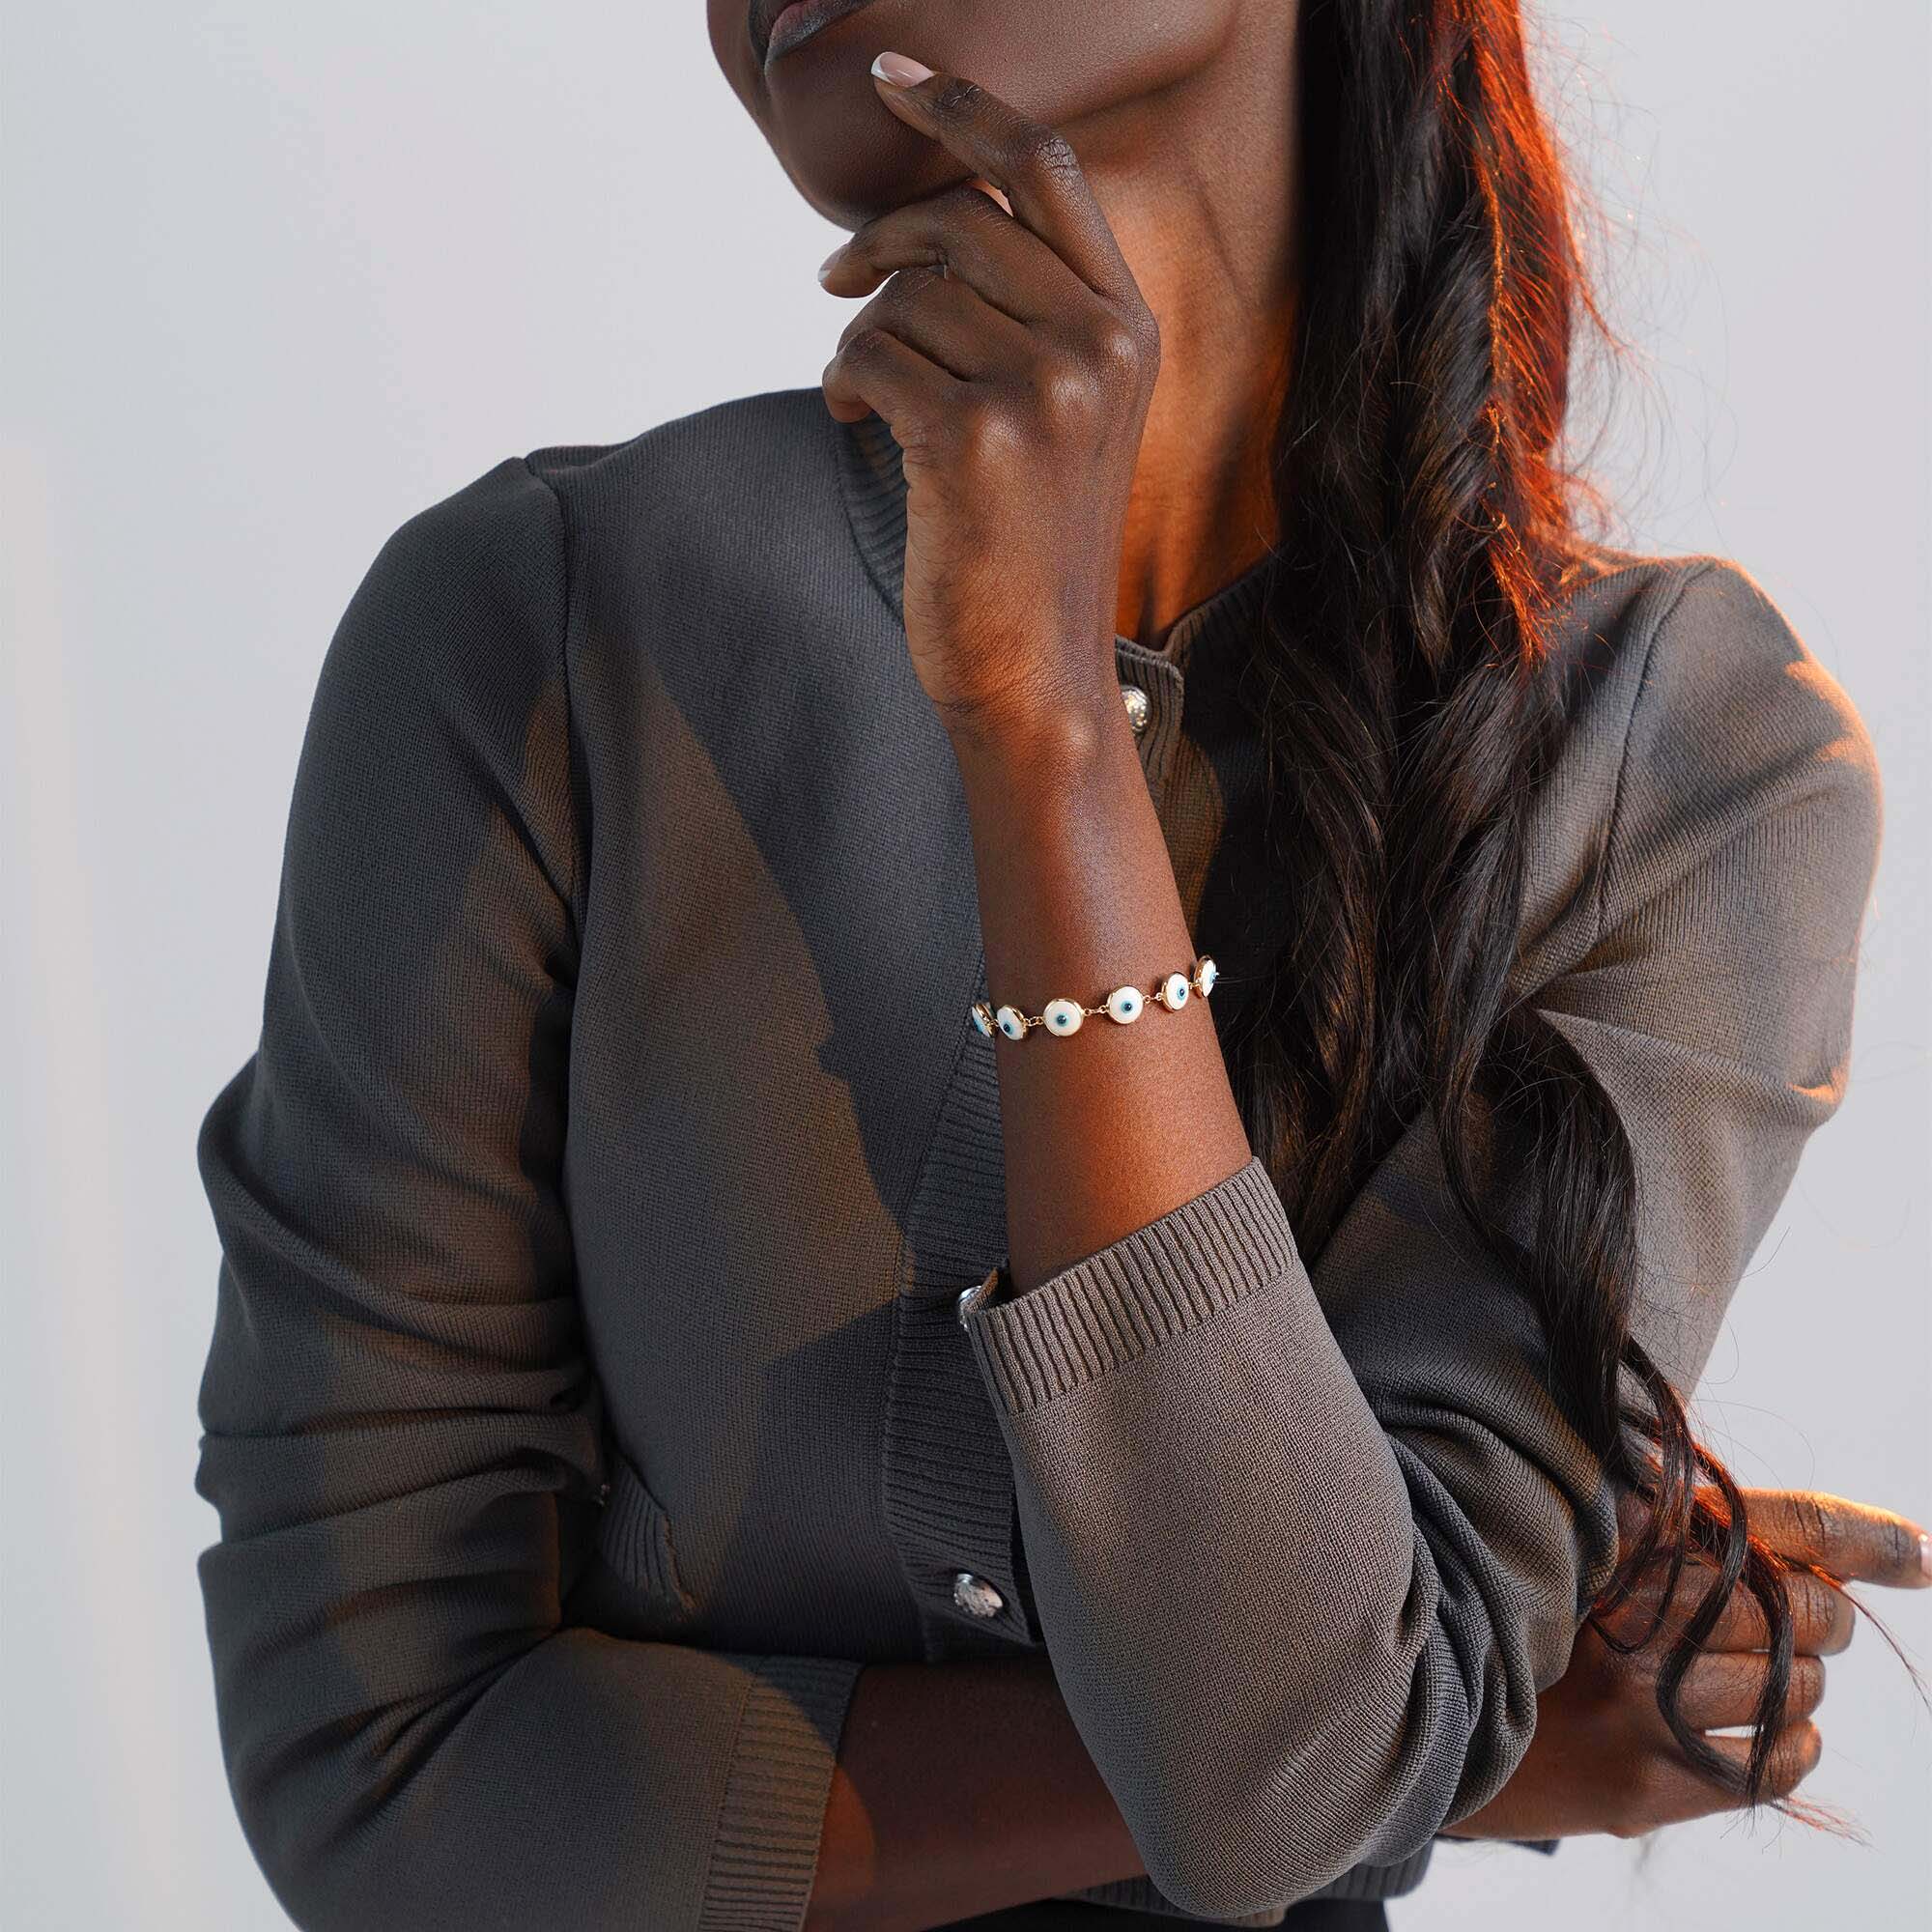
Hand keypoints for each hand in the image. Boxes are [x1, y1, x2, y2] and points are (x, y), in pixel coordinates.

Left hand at [817, 53, 1159, 744]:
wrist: (1035, 672)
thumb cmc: (1027, 542)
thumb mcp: (1060, 412)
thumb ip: (1024, 310)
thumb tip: (920, 218)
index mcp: (1128, 324)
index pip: (1045, 168)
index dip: (963, 108)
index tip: (893, 78)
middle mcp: (1101, 345)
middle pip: (956, 219)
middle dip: (877, 246)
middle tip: (834, 283)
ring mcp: (1046, 391)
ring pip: (904, 296)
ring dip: (860, 340)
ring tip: (867, 402)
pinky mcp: (975, 439)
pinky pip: (867, 357)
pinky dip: (843, 386)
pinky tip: (857, 429)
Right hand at [1443, 1486, 1929, 1843]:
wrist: (1443, 1715)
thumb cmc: (1541, 1620)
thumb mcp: (1599, 1550)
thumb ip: (1692, 1537)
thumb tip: (1855, 1559)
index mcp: (1627, 1535)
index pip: (1777, 1527)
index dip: (1862, 1541)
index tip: (1922, 1554)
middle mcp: (1637, 1610)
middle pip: (1804, 1612)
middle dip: (1819, 1619)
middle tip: (1794, 1623)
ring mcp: (1644, 1702)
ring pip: (1799, 1689)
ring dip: (1797, 1684)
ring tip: (1735, 1677)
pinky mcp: (1651, 1781)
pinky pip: (1782, 1757)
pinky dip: (1791, 1740)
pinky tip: (1740, 1724)